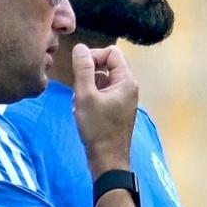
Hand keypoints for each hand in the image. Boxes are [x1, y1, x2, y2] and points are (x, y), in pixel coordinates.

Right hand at [71, 43, 137, 173]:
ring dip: (86, 87)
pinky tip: (82, 111)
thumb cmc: (98, 129)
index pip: (111, 52)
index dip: (93, 56)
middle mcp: (128, 88)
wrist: (107, 159)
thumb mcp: (86, 95)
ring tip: (79, 104)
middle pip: (106, 65)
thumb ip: (83, 69)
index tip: (80, 70)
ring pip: (101, 80)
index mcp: (126, 81)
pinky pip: (101, 94)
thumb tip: (80, 47)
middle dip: (88, 74)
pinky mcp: (116, 109)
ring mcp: (123, 99)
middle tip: (78, 90)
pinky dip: (90, 98)